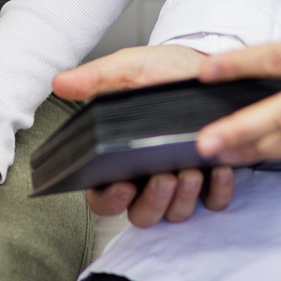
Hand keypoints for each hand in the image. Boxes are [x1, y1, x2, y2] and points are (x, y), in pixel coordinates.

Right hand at [53, 44, 234, 226]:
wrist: (207, 66)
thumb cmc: (165, 72)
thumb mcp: (130, 68)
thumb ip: (97, 78)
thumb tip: (61, 83)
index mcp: (119, 159)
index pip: (103, 198)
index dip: (110, 201)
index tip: (123, 186)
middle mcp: (147, 177)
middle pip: (141, 214)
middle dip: (153, 202)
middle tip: (163, 178)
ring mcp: (180, 182)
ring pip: (175, 214)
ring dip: (182, 198)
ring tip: (190, 171)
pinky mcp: (211, 180)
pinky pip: (213, 202)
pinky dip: (217, 192)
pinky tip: (218, 170)